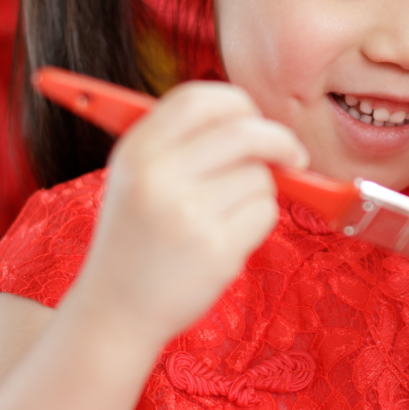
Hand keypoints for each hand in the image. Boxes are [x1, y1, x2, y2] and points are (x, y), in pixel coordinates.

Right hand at [67, 81, 307, 349]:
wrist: (115, 310)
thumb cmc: (136, 240)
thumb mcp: (135, 178)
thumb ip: (182, 144)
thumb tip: (256, 123)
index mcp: (137, 150)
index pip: (200, 99)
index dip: (239, 104)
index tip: (256, 119)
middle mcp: (158, 176)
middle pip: (245, 132)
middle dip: (280, 141)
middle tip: (293, 157)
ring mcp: (187, 213)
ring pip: (260, 177)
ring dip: (259, 194)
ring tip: (224, 218)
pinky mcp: (214, 248)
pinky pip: (264, 214)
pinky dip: (257, 224)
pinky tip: (225, 240)